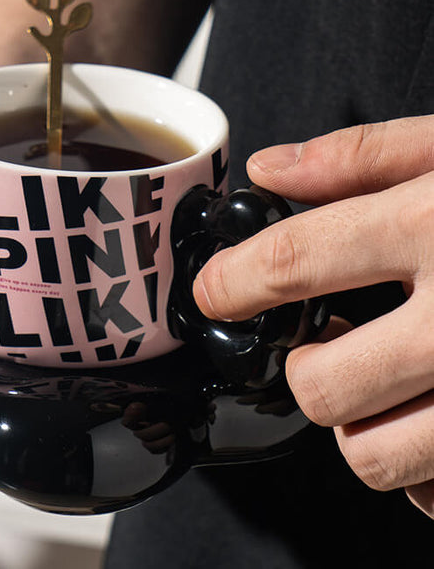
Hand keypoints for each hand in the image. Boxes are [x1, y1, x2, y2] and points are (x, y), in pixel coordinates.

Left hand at [193, 115, 433, 517]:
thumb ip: (361, 156)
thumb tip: (270, 171)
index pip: (297, 261)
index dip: (234, 282)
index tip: (213, 294)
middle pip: (325, 386)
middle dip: (307, 370)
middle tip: (329, 343)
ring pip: (375, 457)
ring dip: (362, 425)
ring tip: (391, 381)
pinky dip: (424, 470)